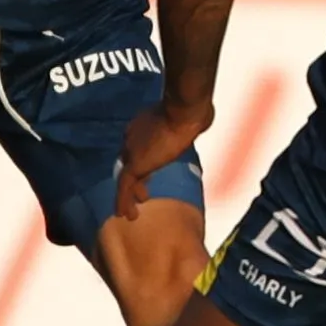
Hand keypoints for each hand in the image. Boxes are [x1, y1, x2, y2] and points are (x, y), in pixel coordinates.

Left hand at [119, 100, 213, 220]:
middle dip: (136, 179)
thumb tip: (203, 120)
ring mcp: (131, 151)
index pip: (140, 146)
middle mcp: (133, 137)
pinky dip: (123, 201)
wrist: (183, 112)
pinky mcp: (134, 165)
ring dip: (129, 195)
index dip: (144, 160)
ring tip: (131, 213)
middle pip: (131, 161)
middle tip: (142, 195)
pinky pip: (124, 187)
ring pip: (126, 177)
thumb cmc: (193, 111)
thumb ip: (193, 121)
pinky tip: (124, 215)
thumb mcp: (193, 115)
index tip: (150, 173)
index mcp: (144, 124)